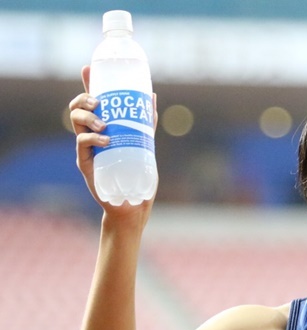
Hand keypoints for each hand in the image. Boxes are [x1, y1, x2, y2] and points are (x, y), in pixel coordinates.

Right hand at [69, 66, 157, 216]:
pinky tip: (106, 139)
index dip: (87, 84)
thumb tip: (151, 95)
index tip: (87, 68)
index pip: (91, 102)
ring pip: (75, 123)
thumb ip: (146, 122)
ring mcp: (86, 150)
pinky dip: (93, 138)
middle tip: (98, 101)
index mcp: (102, 128)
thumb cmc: (138, 174)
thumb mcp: (144, 144)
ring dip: (87, 117)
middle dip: (84, 99)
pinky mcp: (86, 164)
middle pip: (77, 109)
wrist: (133, 204)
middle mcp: (91, 136)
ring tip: (104, 123)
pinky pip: (82, 145)